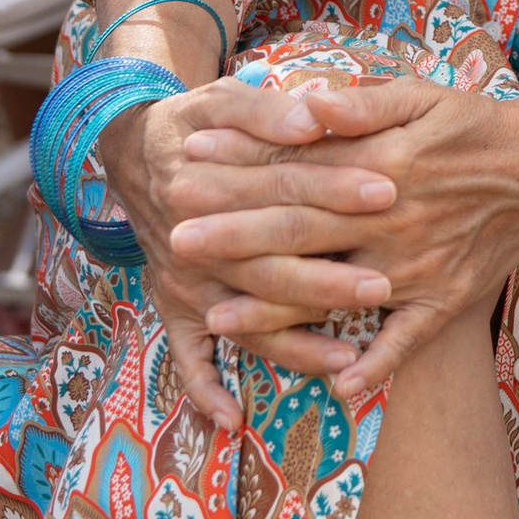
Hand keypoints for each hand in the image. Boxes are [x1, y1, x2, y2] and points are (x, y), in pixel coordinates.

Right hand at [98, 79, 400, 427]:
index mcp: (206, 181)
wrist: (132, 152)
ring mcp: (183, 282)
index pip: (283, 186)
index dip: (335, 187)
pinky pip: (185, 359)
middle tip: (383, 286)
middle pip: (268, 265)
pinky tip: (232, 421)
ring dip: (293, 343)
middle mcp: (192, 241)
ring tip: (348, 359)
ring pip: (243, 321)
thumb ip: (266, 108)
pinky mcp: (172, 307)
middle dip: (327, 278)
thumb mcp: (222, 97)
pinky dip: (204, 391)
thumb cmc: (193, 123)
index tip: (387, 191)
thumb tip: (312, 119)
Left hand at [174, 76, 518, 398]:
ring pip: (335, 293)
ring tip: (218, 316)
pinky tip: (333, 389)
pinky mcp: (443, 300)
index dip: (241, 169)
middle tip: (178, 239)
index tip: (190, 167)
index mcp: (382, 166)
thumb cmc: (472, 125)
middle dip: (234, 237)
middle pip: (300, 232)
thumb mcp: (419, 95)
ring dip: (275, 307)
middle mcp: (392, 221)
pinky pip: (404, 343)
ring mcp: (416, 267)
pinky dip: (371, 368)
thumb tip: (306, 103)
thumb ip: (360, 105)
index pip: (296, 170)